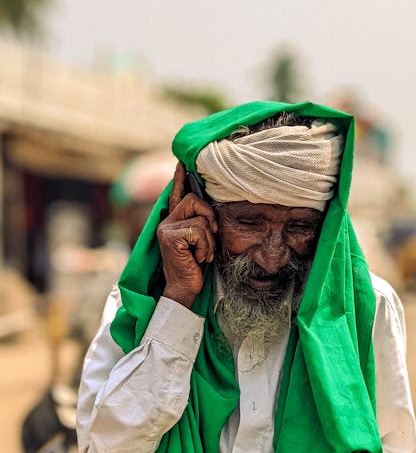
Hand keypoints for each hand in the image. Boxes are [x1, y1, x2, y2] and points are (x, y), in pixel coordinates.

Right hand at [156, 162, 217, 307]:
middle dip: (209, 216)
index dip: (179, 179)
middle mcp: (166, 222)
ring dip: (209, 240)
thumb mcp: (199, 242)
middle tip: (212, 236)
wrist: (184, 289)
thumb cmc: (194, 267)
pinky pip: (199, 230)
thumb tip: (211, 210)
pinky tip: (199, 259)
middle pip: (193, 199)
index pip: (176, 195)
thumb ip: (200, 225)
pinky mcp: (171, 237)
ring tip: (202, 255)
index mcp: (173, 222)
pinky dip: (206, 246)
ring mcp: (166, 229)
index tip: (181, 163)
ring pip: (200, 218)